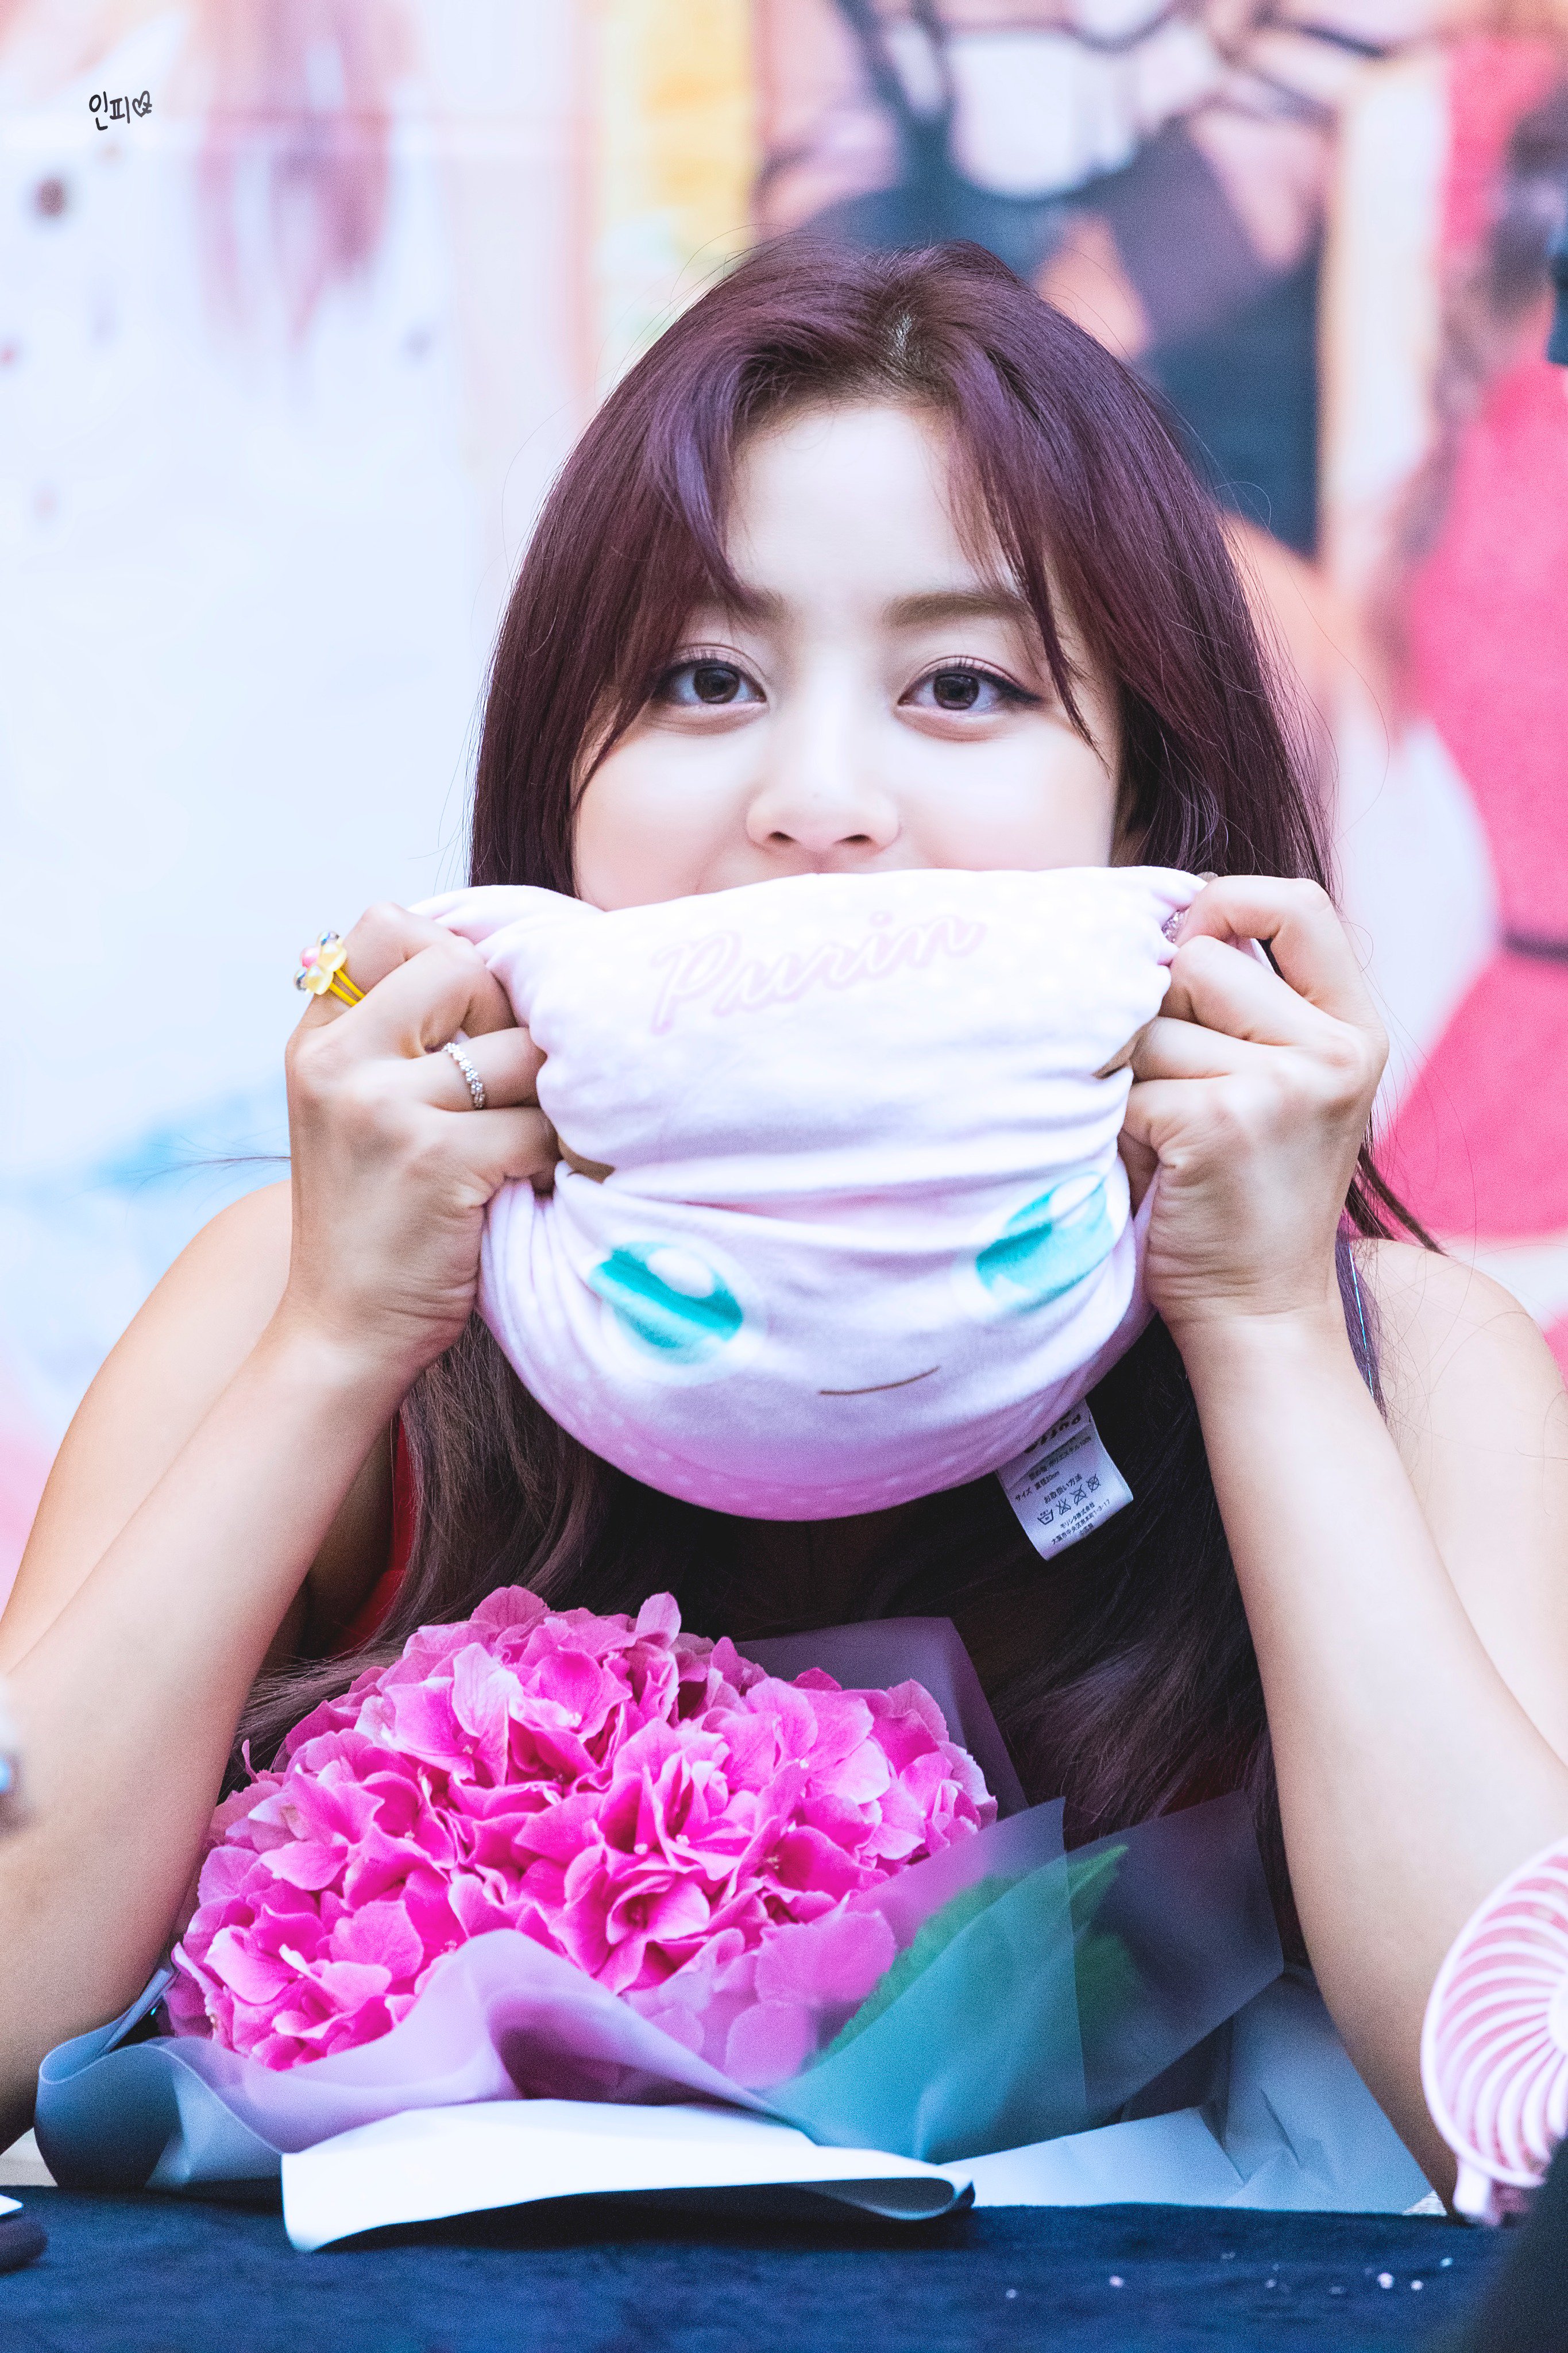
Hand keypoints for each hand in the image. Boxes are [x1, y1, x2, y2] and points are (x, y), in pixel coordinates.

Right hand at [279, 903, 557, 1384]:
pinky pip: (541, 1126)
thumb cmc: (372, 1220)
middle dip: (510, 1021)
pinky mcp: (438, 1162)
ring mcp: (385, 1109)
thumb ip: (396, 1035)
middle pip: (465, 969)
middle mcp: (340, 1062)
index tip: (476, 1018)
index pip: (388, 925)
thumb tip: (507, 963)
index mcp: (318, 1040)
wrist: (340, 1333)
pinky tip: (537, 1184)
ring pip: (519, 1052)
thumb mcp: (351, 1109)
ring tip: (530, 1141)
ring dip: (545, 1099)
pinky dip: (555, 1159)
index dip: (453, 958)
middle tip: (513, 1087)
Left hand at [1121, 877, 1386, 1339]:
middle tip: (1178, 1090)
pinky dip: (1120, 1128)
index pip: (1297, 903)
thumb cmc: (1247, 1193)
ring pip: (1150, 1027)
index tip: (1185, 947)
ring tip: (1167, 1139)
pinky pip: (1127, 1085)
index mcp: (1355, 1028)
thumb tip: (1160, 920)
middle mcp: (1334, 1051)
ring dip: (1134, 1081)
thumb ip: (1249, 1004)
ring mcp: (1283, 1086)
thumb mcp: (1282, 1082)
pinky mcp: (1220, 1124)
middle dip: (1159, 1017)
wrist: (1258, 1313)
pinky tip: (1155, 1169)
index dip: (1224, 906)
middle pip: (1196, 962)